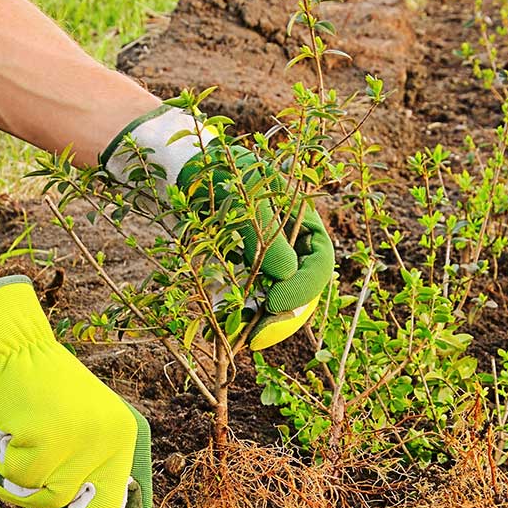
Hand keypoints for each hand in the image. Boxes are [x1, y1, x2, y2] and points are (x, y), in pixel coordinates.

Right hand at [0, 276, 151, 507]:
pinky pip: (21, 478)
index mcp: (127, 438)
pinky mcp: (51, 436)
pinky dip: (4, 465)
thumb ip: (85, 476)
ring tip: (18, 445)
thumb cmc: (36, 398)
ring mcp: (85, 438)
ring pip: (47, 498)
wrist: (9, 347)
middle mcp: (115, 438)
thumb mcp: (77, 433)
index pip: (128, 507)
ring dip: (20, 483)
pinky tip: (7, 432)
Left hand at [100, 105, 334, 349]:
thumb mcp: (245, 198)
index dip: (301, 290)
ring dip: (260, 322)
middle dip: (283, 317)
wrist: (189, 169)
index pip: (318, 266)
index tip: (273, 304)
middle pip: (303, 291)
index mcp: (307, 225)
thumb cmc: (221, 173)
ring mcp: (273, 261)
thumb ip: (266, 235)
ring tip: (234, 338)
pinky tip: (218, 324)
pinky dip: (239, 314)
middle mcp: (296, 247)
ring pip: (279, 300)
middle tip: (257, 338)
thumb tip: (286, 276)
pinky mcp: (249, 271)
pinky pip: (252, 299)